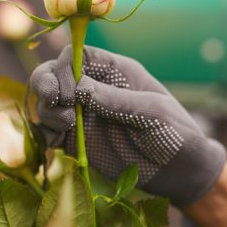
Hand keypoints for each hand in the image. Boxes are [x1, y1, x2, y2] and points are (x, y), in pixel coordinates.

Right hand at [30, 46, 225, 205]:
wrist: (180, 172)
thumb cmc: (175, 133)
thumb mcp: (152, 113)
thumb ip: (116, 100)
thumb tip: (79, 88)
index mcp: (115, 71)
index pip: (77, 55)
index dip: (65, 68)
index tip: (68, 91)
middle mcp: (95, 88)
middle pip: (54, 73)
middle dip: (46, 84)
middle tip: (54, 102)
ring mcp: (84, 114)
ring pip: (48, 102)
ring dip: (48, 111)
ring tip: (67, 124)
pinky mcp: (77, 140)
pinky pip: (50, 131)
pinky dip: (47, 133)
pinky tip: (58, 142)